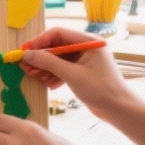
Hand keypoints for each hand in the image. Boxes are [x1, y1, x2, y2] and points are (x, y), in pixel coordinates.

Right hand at [15, 26, 132, 120]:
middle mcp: (86, 47)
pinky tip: (47, 84)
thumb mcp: (72, 75)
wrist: (119, 110)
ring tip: (34, 77)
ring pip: (58, 59)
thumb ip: (48, 63)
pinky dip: (54, 75)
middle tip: (25, 66)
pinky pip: (63, 68)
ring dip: (45, 68)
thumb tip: (27, 54)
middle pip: (56, 46)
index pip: (58, 33)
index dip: (39, 41)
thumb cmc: (101, 90)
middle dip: (40, 57)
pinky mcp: (82, 71)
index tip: (25, 51)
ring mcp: (84, 59)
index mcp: (88, 41)